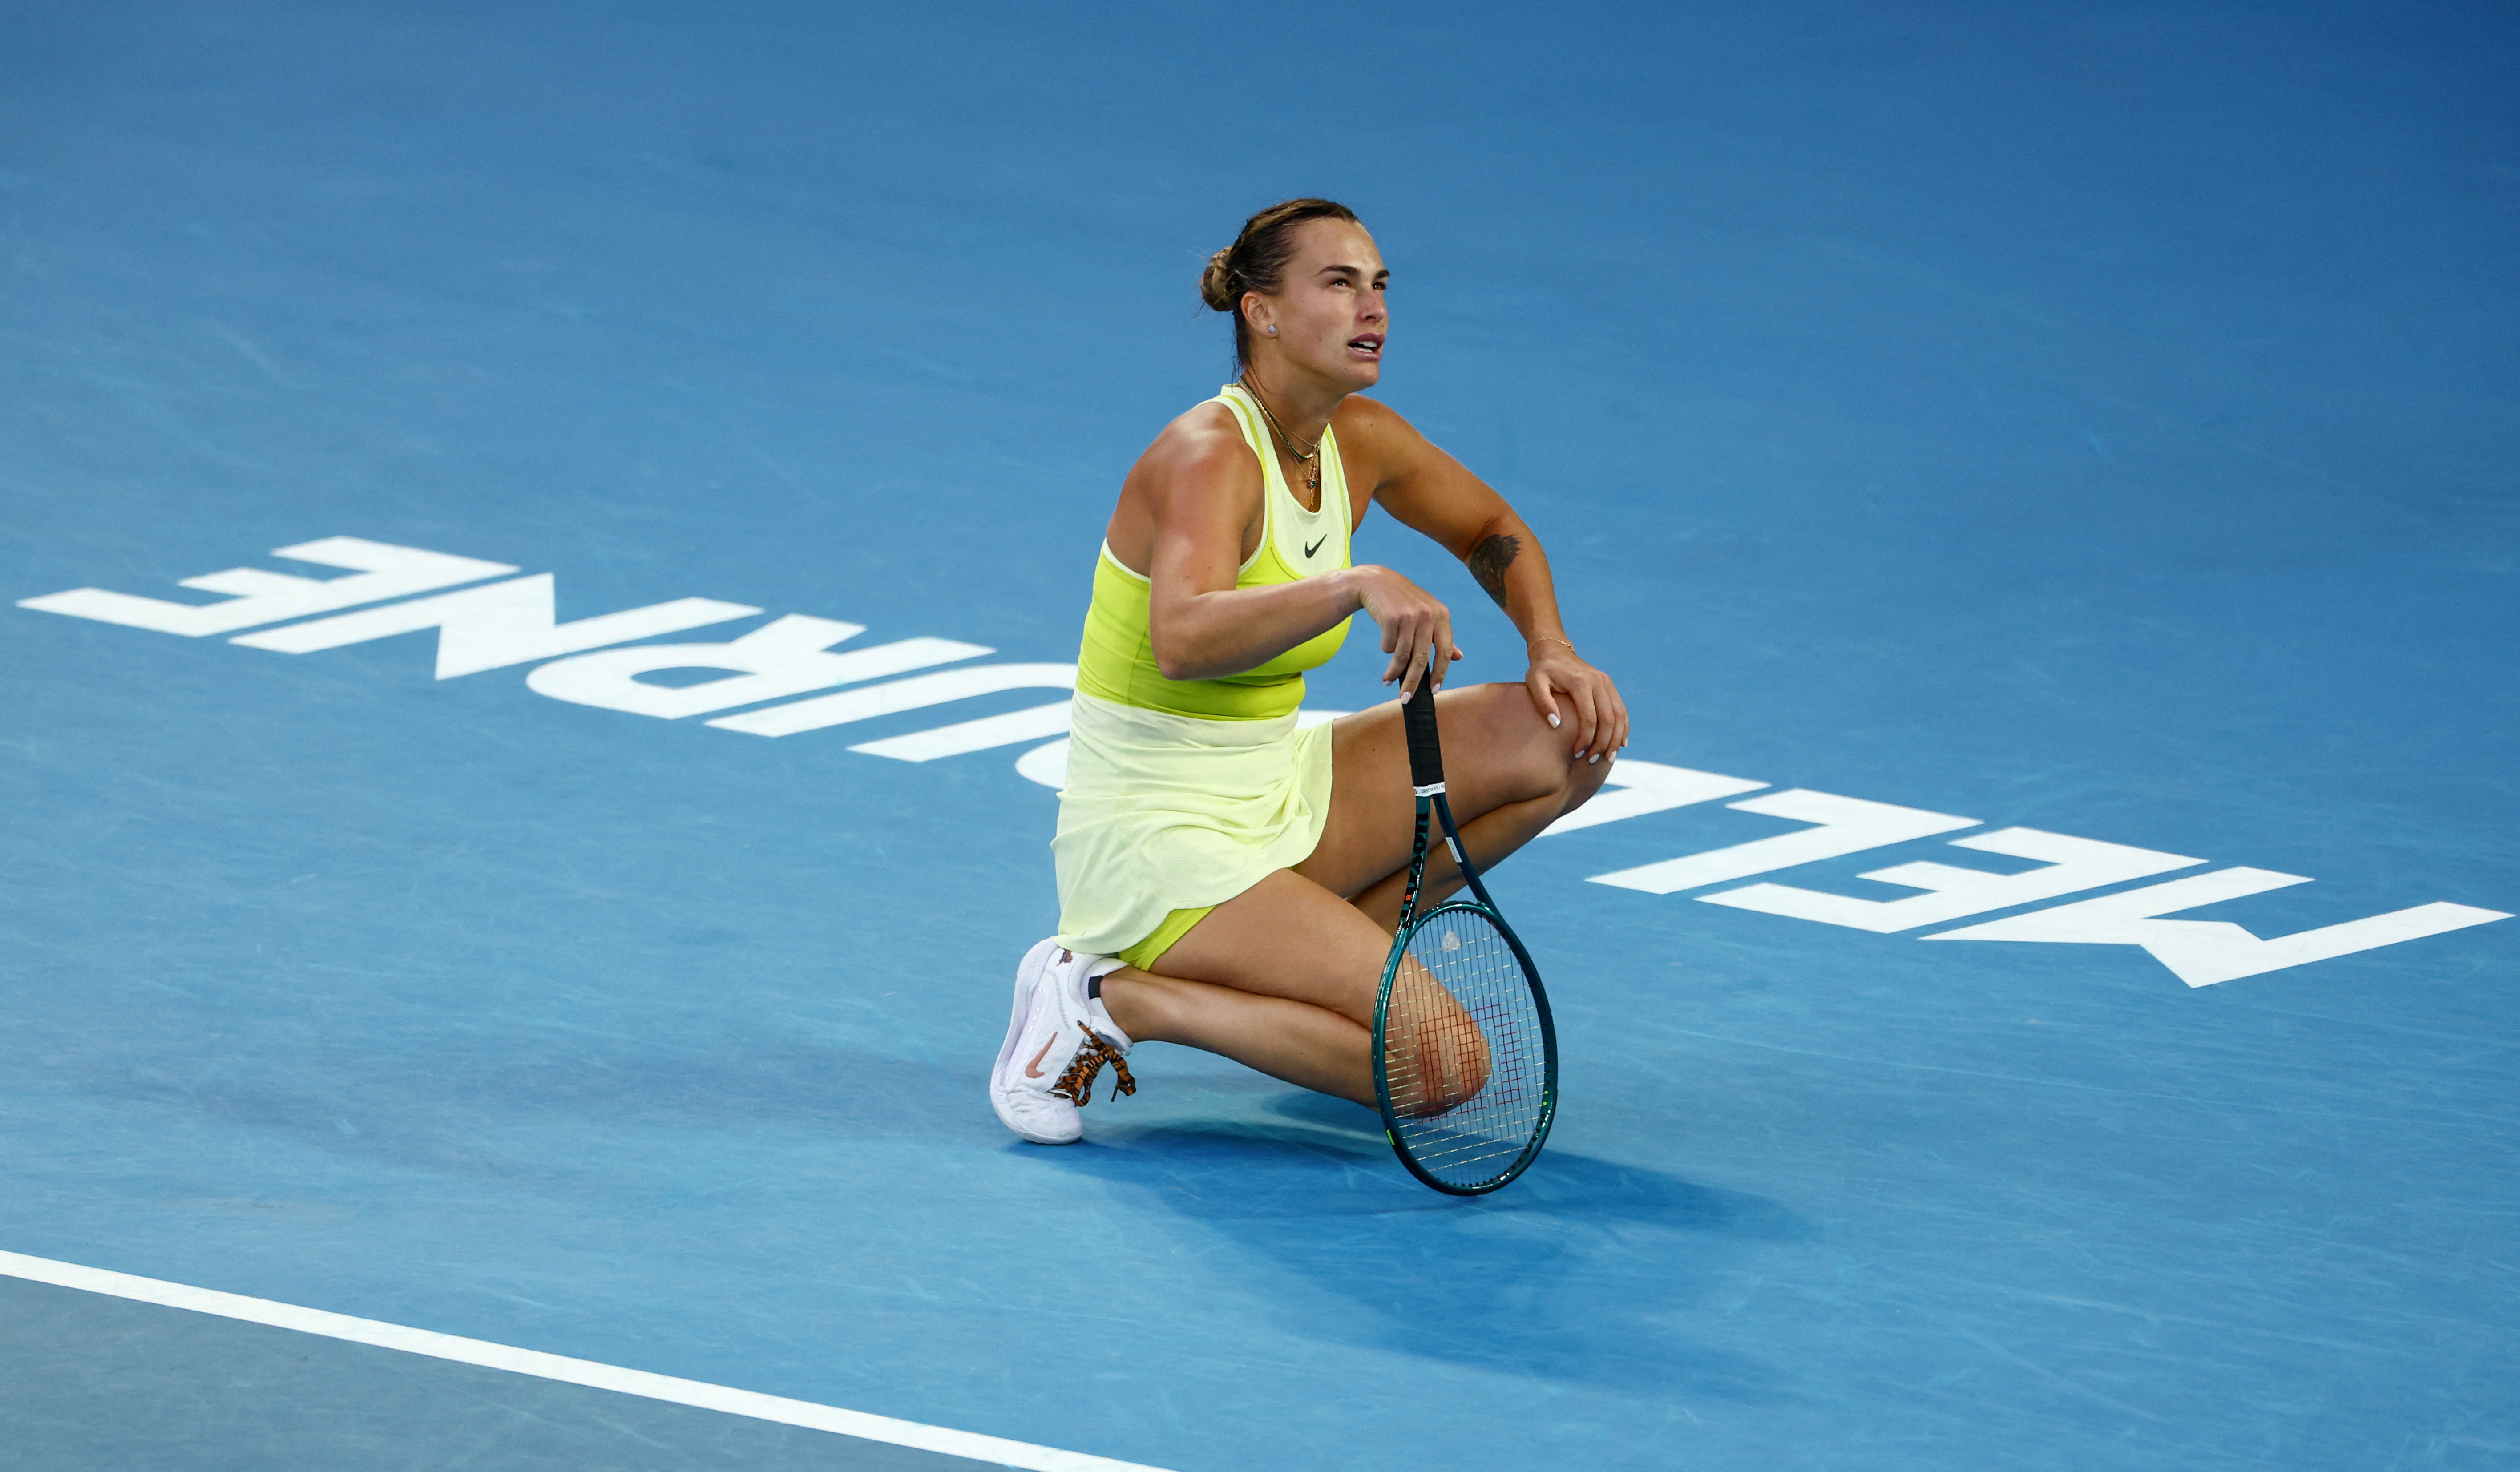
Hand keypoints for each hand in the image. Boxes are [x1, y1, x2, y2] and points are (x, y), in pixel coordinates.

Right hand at [1344, 565, 1463, 699]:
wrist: (1376, 582)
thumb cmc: (1404, 602)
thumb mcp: (1427, 614)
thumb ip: (1442, 635)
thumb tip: (1458, 657)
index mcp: (1441, 615)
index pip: (1444, 651)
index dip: (1440, 673)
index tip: (1433, 691)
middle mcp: (1428, 614)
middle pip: (1421, 658)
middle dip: (1413, 682)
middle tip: (1405, 698)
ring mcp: (1409, 615)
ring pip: (1402, 655)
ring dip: (1393, 671)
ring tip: (1387, 680)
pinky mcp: (1391, 616)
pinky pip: (1388, 646)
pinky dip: (1386, 648)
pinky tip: (1385, 643)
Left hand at [1525, 639, 1627, 762]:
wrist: (1555, 651)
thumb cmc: (1542, 670)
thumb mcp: (1534, 682)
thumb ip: (1543, 703)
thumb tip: (1556, 725)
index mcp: (1580, 682)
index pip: (1589, 718)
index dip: (1586, 739)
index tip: (1577, 753)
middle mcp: (1598, 681)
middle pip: (1608, 719)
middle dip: (1603, 743)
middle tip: (1593, 761)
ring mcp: (1606, 682)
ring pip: (1619, 715)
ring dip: (1616, 739)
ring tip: (1608, 757)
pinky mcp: (1609, 685)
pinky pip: (1621, 709)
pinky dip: (1623, 727)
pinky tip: (1621, 744)